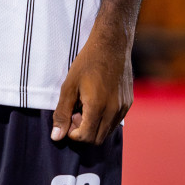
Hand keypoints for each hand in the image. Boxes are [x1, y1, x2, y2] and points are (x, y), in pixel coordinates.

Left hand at [53, 25, 131, 144]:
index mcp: (98, 107)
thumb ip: (62, 113)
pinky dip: (103, 119)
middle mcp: (114, 111)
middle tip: (75, 111)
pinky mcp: (128, 104)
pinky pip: (114, 121)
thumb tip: (56, 137)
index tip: (68, 116)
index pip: (85, 137)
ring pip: (107, 131)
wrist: (111, 45)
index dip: (72, 132)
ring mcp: (123, 108)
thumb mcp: (69, 86)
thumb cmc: (87, 63)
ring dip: (93, 125)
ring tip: (84, 104)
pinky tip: (96, 101)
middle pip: (97, 139)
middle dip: (83, 131)